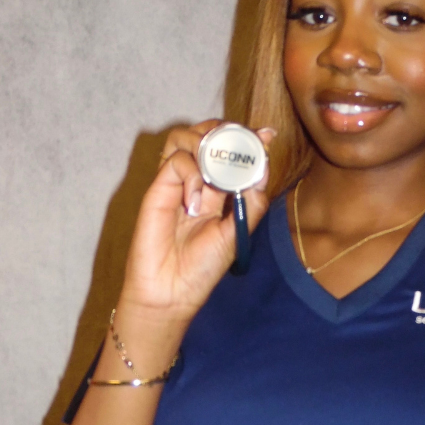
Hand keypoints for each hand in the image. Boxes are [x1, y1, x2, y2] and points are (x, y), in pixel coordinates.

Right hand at [119, 120, 273, 321]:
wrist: (171, 292)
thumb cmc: (202, 267)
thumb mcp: (237, 234)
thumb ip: (251, 202)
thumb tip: (262, 168)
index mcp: (220, 190)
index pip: (232, 151)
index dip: (247, 139)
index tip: (266, 135)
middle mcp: (199, 181)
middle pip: (207, 135)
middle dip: (225, 132)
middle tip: (239, 144)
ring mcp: (177, 183)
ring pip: (185, 138)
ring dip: (205, 143)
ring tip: (215, 167)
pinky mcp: (158, 189)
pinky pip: (174, 161)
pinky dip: (191, 173)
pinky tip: (195, 202)